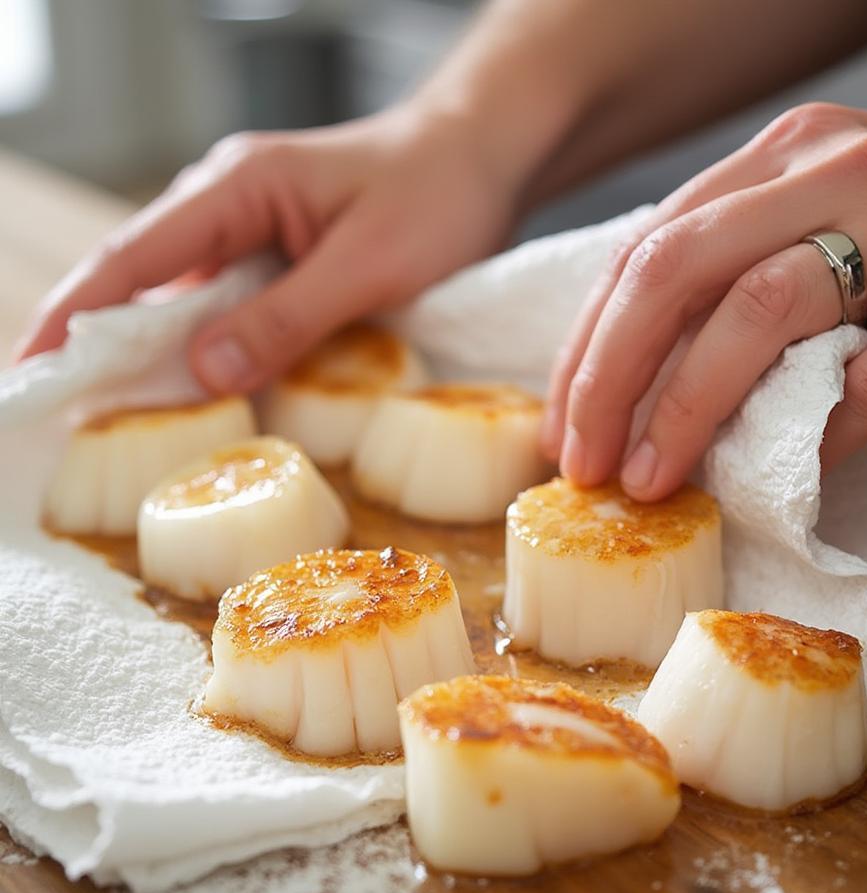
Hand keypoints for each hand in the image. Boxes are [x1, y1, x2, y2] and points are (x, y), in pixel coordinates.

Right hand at [14, 103, 516, 392]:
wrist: (482, 161)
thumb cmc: (438, 196)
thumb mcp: (368, 265)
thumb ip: (288, 317)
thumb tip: (205, 371)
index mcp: (237, 188)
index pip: (133, 257)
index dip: (77, 316)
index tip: (34, 368)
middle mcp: (230, 206)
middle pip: (143, 281)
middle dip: (102, 345)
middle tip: (67, 413)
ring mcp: (253, 232)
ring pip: (184, 299)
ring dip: (154, 354)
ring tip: (118, 417)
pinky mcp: (281, 259)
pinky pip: (228, 307)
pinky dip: (208, 349)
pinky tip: (201, 392)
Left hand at [542, 103, 866, 498]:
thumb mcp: (829, 219)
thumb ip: (741, 268)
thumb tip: (640, 379)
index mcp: (784, 154)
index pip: (648, 246)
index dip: (588, 344)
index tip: (562, 419)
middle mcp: (835, 171)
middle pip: (675, 270)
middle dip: (607, 377)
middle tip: (580, 462)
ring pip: (756, 316)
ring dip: (684, 411)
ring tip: (646, 480)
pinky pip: (862, 386)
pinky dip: (805, 441)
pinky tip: (771, 481)